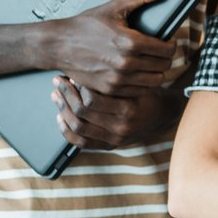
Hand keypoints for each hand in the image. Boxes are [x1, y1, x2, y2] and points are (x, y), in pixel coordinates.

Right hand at [42, 0, 177, 95]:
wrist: (58, 44)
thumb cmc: (86, 25)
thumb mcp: (114, 7)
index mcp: (130, 42)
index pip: (168, 50)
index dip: (171, 45)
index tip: (167, 42)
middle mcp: (125, 64)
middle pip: (164, 66)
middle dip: (165, 58)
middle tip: (159, 52)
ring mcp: (117, 79)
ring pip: (155, 82)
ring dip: (156, 72)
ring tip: (150, 63)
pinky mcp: (109, 89)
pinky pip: (139, 92)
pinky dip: (142, 84)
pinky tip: (137, 73)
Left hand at [51, 78, 176, 148]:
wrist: (161, 116)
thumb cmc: (147, 94)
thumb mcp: (137, 83)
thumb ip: (115, 80)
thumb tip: (84, 71)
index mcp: (128, 110)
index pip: (92, 99)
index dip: (78, 86)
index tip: (72, 75)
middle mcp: (120, 127)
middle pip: (81, 113)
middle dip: (66, 95)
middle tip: (58, 81)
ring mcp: (114, 139)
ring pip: (77, 127)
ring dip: (62, 110)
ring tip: (56, 95)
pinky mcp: (109, 146)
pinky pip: (80, 143)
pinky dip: (66, 131)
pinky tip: (60, 117)